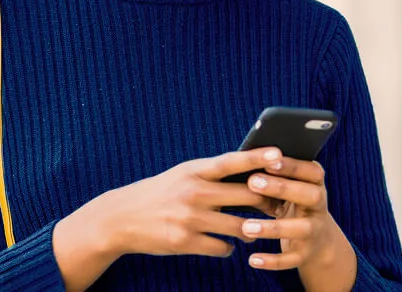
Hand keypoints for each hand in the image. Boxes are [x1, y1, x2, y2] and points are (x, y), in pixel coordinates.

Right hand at [54, 147, 282, 273]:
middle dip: (267, 202)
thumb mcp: (182, 175)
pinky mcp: (185, 242)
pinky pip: (222, 247)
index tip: (279, 154)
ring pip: (239, 227)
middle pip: (245, 196)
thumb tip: (248, 173)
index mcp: (194, 171)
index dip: (257, 157)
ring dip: (252, 230)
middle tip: (280, 204)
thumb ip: (211, 174)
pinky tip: (227, 244)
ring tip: (256, 229)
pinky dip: (229, 247)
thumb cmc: (159, 192)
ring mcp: (190, 219)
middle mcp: (193, 192)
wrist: (121, 218)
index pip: (231, 161)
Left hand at [238, 158, 355, 286]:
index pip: (311, 171)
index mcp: (315, 184)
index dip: (292, 165)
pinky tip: (252, 259)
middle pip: (309, 195)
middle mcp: (319, 206)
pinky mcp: (306, 254)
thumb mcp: (290, 186)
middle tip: (252, 182)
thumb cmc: (292, 202)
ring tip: (247, 226)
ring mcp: (315, 231)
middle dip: (282, 188)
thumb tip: (246, 159)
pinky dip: (273, 261)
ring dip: (274, 228)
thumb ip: (276, 174)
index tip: (269, 160)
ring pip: (301, 229)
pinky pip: (292, 259)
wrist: (317, 240)